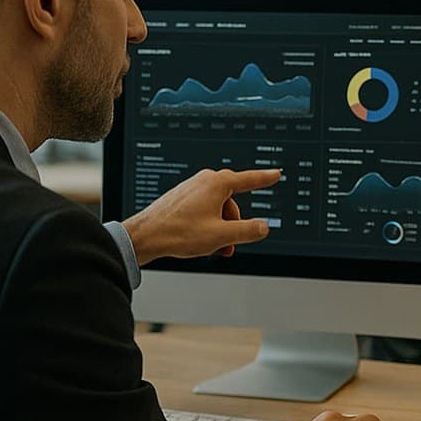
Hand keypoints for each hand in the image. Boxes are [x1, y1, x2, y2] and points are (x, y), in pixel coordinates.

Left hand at [122, 168, 281, 265]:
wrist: (145, 236)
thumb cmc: (177, 233)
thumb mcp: (222, 235)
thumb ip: (249, 230)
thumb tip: (263, 227)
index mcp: (217, 184)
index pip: (249, 179)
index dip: (265, 178)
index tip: (276, 174)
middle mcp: (204, 181)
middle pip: (233, 202)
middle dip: (234, 225)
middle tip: (229, 244)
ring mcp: (192, 188)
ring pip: (219, 209)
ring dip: (220, 228)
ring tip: (210, 246)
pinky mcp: (183, 198)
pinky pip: (205, 210)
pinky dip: (208, 225)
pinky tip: (199, 240)